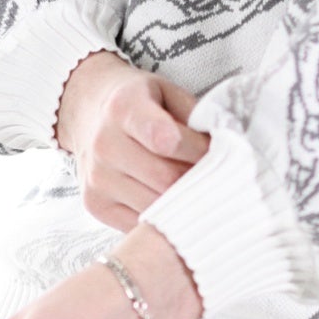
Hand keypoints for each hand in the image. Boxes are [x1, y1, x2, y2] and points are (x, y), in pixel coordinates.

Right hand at [56, 51, 209, 229]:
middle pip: (166, 180)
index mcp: (123, 108)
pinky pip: (139, 224)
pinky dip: (163, 218)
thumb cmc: (139, 103)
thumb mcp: (167, 93)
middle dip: (196, 181)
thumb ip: (195, 117)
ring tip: (193, 189)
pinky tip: (171, 204)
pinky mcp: (95, 205)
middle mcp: (104, 145)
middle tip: (212, 176)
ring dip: (183, 203)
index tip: (212, 151)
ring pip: (155, 207)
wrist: (89, 113)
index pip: (166, 140)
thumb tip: (229, 148)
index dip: (197, 151)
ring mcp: (97, 179)